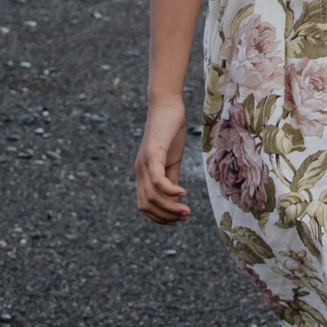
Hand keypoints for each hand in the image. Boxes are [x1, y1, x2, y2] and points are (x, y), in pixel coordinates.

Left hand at [134, 99, 191, 224]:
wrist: (167, 106)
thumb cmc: (170, 131)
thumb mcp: (171, 160)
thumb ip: (171, 179)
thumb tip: (175, 198)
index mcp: (143, 174)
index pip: (144, 205)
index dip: (159, 217)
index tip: (177, 220)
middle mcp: (139, 171)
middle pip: (147, 205)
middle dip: (166, 216)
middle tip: (185, 217)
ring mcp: (144, 163)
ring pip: (152, 196)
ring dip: (170, 208)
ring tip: (186, 210)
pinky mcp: (153, 153)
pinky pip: (158, 181)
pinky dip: (171, 191)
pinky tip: (184, 193)